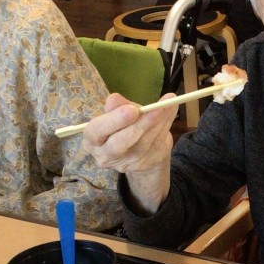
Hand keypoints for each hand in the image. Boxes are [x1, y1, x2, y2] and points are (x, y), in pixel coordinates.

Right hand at [83, 92, 177, 211]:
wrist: (136, 148)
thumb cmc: (121, 125)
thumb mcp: (116, 113)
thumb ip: (116, 107)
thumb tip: (114, 99)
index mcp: (92, 139)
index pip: (96, 131)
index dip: (113, 121)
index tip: (132, 110)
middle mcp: (106, 155)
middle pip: (119, 143)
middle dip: (138, 126)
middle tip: (155, 110)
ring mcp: (126, 163)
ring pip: (143, 142)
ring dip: (158, 122)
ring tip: (168, 104)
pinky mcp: (144, 164)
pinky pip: (157, 143)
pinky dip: (166, 125)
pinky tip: (171, 110)